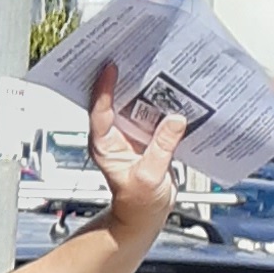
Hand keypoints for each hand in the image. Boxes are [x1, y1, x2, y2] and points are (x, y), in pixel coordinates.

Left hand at [89, 67, 185, 243]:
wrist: (144, 217)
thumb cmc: (138, 204)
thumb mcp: (150, 176)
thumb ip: (161, 148)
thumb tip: (174, 120)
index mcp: (104, 145)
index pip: (99, 110)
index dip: (104, 88)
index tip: (110, 67)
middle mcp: (112, 137)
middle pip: (113, 101)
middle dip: (121, 79)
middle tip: (129, 55)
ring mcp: (128, 136)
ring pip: (131, 106)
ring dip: (140, 89)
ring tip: (150, 66)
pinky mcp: (144, 139)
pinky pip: (148, 116)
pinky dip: (157, 105)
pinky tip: (169, 94)